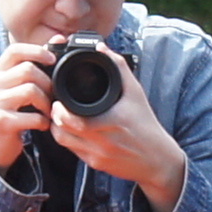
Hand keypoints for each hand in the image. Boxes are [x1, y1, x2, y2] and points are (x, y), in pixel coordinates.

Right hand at [0, 41, 54, 173]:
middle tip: (53, 96)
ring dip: (47, 103)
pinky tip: (42, 124)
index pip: (14, 50)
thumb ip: (37, 63)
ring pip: (30, 90)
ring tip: (49, 111)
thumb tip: (59, 38)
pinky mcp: (1, 122)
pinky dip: (42, 121)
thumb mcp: (19, 85)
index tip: (53, 60)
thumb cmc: (12, 110)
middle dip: (47, 83)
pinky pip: (31, 116)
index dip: (36, 51)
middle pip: (27, 70)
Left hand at [45, 51, 185, 203]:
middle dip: (54, 117)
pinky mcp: (94, 164)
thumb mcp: (136, 93)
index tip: (57, 99)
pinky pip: (72, 151)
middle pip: (63, 131)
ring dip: (57, 128)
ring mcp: (96, 155)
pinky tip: (69, 129)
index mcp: (110, 122)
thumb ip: (119, 67)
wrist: (157, 159)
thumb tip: (102, 47)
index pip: (72, 119)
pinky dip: (67, 139)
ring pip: (64, 143)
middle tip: (55, 105)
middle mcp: (101, 141)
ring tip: (59, 116)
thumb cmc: (146, 124)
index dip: (59, 110)